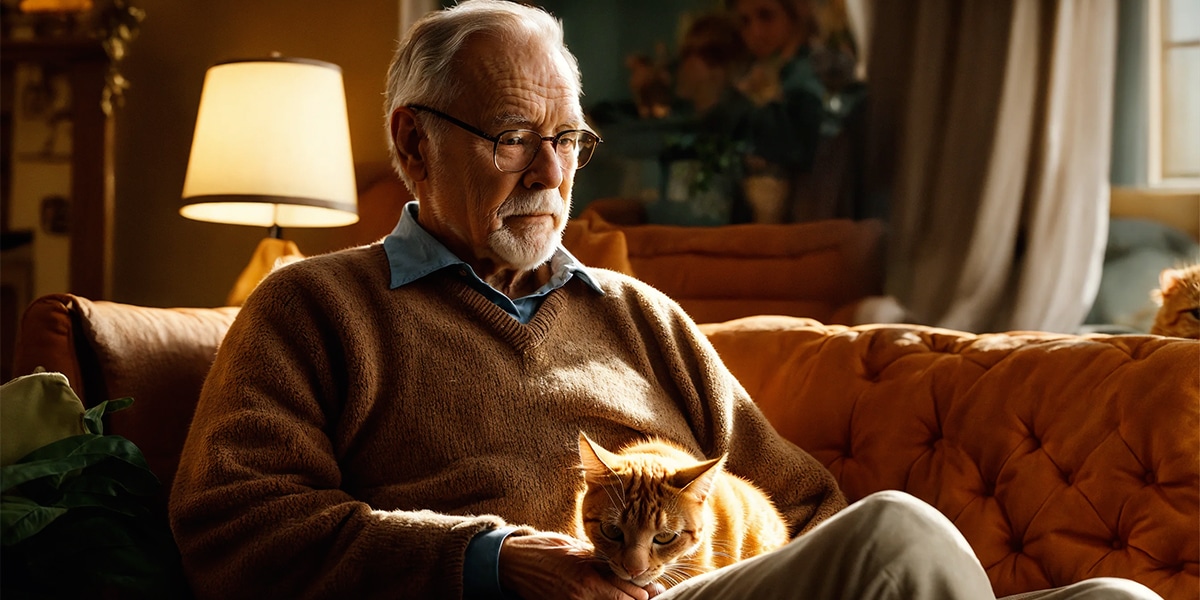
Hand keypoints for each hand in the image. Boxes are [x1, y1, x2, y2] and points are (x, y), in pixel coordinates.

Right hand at [498, 531, 663, 599]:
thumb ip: (602, 562)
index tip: (653, 592)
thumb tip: (627, 570)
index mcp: (588, 579)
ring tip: (627, 596)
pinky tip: (603, 599)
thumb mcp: (578, 550)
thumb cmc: (546, 549)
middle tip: (647, 596)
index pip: (626, 595)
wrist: (513, 562)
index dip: (641, 595)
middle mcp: (582, 598)